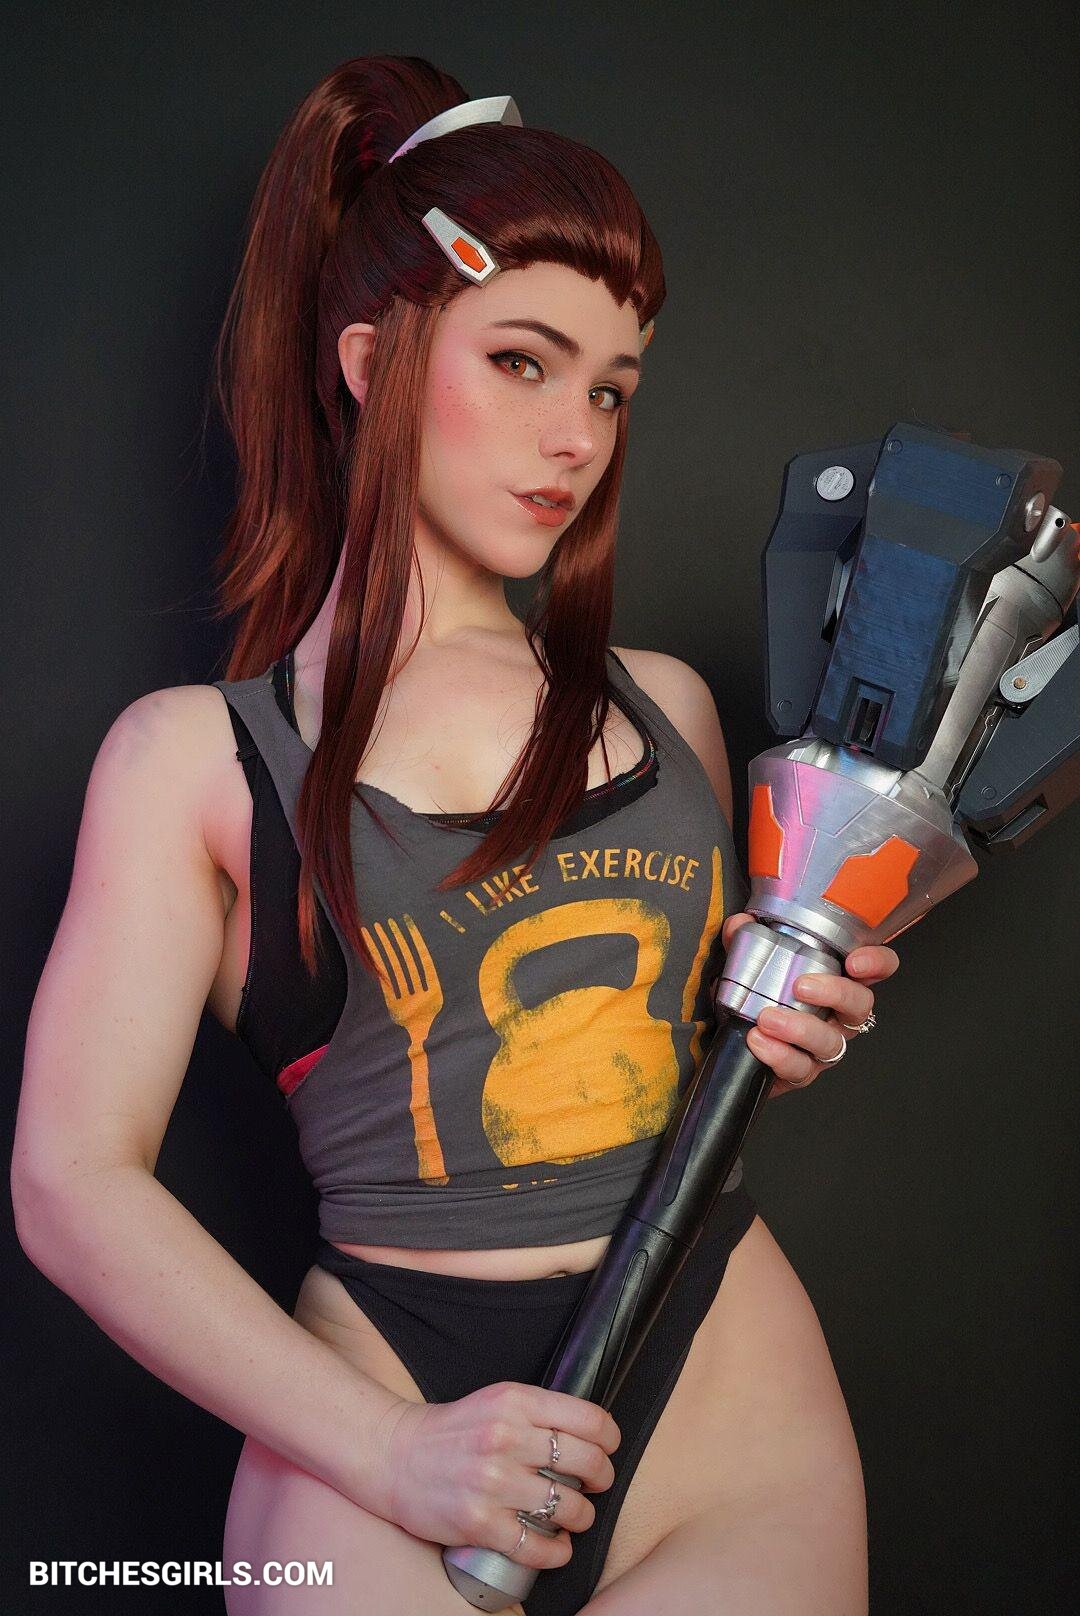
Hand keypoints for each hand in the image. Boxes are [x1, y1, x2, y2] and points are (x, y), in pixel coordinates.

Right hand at [382, 1381, 620, 1566]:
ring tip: (574, 1516)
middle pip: (587, 1462)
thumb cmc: (453, 1430)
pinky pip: (536, 1546)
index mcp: (514, 1402)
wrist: (395, 1456)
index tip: (607, 1449)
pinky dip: (556, 1552)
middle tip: (596, 1485)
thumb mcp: (497, 1400)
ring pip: (568, 1507)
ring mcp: (492, 1482)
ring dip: (581, 1517)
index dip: (609, 1439)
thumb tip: (590, 1434)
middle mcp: (505, 1438)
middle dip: (602, 1479)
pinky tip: (557, 1547)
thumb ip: (539, 1412)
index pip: (589, 1418)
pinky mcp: (479, 1522)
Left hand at [720, 912, 899, 1099]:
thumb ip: (745, 940)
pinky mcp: (802, 1073)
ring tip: (768, 1018)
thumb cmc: (754, 999)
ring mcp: (823, 1047)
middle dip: (836, 992)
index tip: (854, 961)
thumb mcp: (749, 964)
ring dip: (801, 1028)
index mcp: (836, 982)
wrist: (732, 1041)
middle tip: (801, 986)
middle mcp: (838, 1016)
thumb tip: (741, 925)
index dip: (877, 963)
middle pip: (860, 1005)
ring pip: (832, 1042)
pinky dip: (780, 1055)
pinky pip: (801, 1069)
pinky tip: (759, 1042)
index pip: (877, 969)